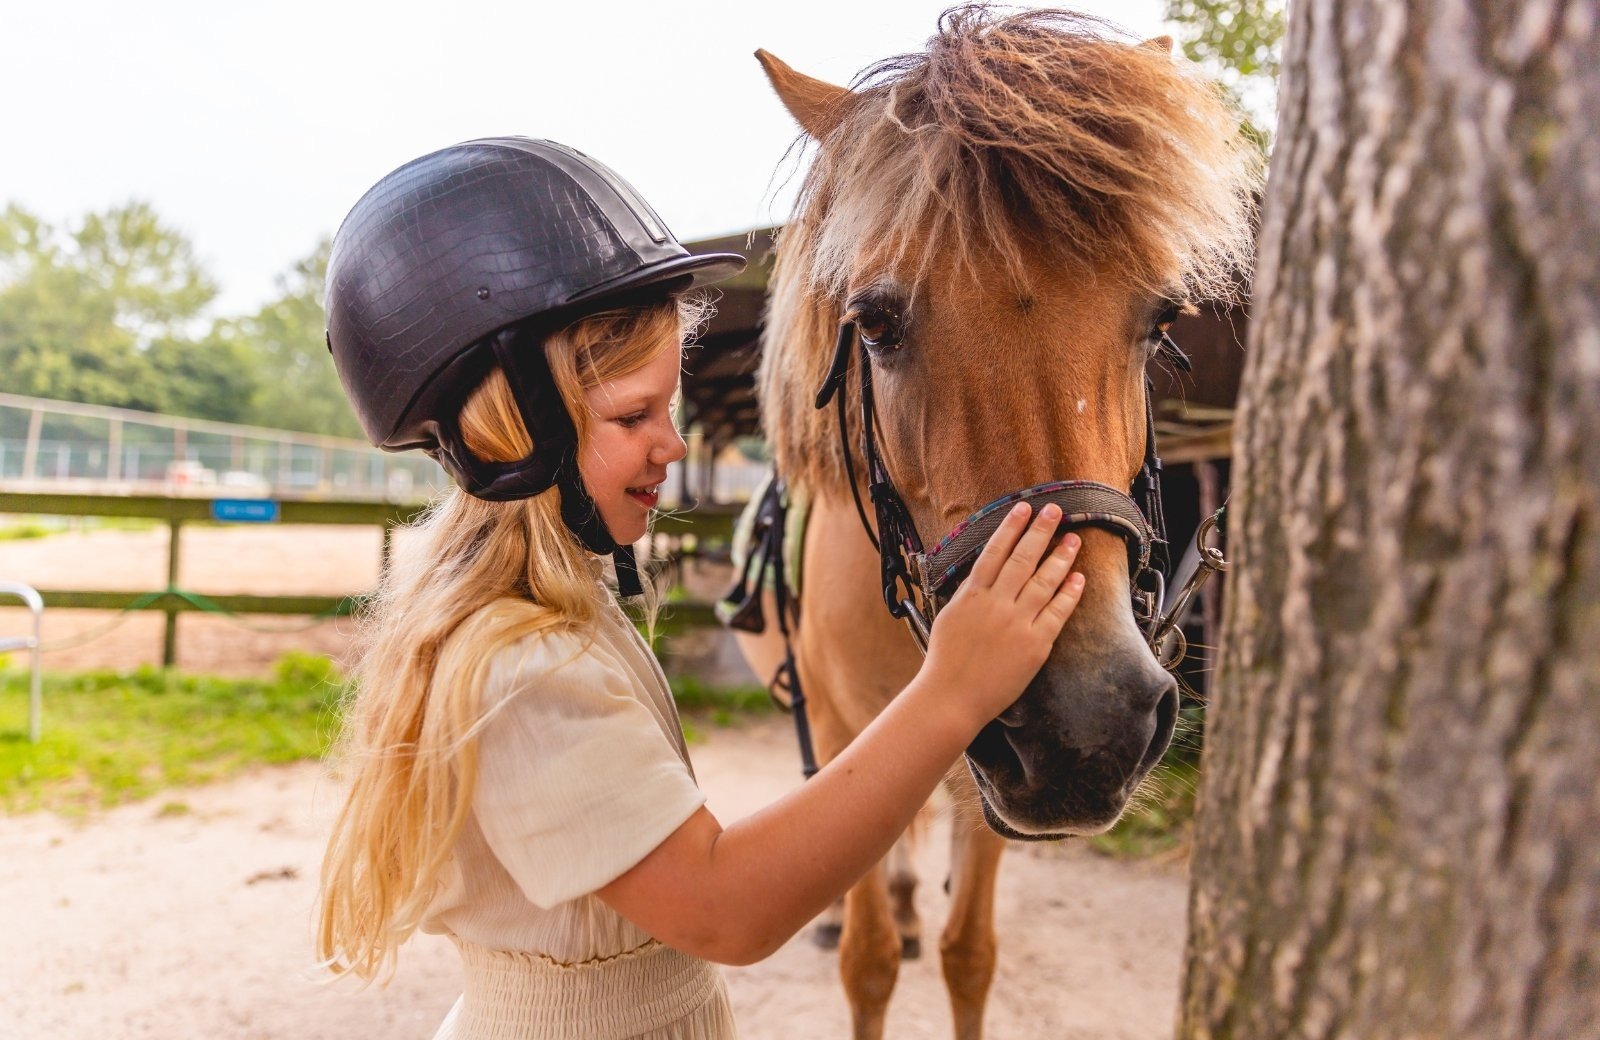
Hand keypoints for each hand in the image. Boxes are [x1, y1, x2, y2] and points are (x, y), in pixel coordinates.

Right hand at [918, 502, 1085, 729]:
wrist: (952, 697)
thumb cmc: (946, 660)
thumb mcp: (949, 616)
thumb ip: (969, 594)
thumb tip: (983, 574)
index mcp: (972, 594)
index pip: (995, 551)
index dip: (1011, 527)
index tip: (1023, 508)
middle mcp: (996, 603)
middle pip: (1023, 558)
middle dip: (1041, 531)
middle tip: (1056, 510)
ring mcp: (1017, 623)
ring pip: (1044, 581)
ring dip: (1061, 557)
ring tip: (1074, 539)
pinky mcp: (1035, 644)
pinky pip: (1057, 612)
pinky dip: (1069, 593)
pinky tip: (1079, 577)